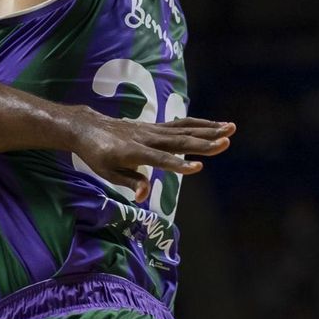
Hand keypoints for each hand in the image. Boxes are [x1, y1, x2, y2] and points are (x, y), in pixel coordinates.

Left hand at [72, 113, 234, 202]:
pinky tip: (216, 125)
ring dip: (209, 129)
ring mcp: (153, 130)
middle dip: (204, 142)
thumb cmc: (97, 155)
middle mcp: (147, 138)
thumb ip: (129, 182)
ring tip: (231, 128)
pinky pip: (180, 124)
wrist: (88, 127)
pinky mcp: (156, 126)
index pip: (160, 160)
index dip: (178, 165)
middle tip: (226, 142)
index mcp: (134, 152)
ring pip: (184, 129)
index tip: (197, 168)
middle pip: (179, 141)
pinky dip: (199, 123)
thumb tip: (144, 195)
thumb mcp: (107, 172)